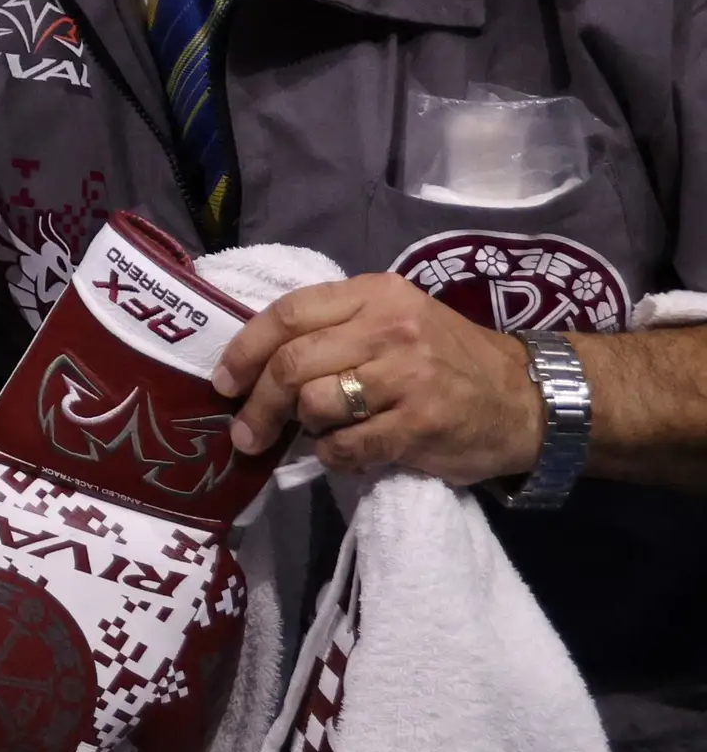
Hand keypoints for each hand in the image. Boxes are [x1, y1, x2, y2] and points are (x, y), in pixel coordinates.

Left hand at [213, 272, 547, 481]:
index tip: (223, 382)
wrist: (528, 398)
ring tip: (314, 436)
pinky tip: (345, 454)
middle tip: (244, 433)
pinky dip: (334, 456)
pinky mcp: (421, 426)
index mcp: (375, 295)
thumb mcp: (396, 318)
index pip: (288, 314)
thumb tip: (259, 361)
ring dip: (303, 430)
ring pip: (315, 405)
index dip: (244, 350)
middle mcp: (389, 330)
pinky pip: (348, 446)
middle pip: (292, 364)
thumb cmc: (448, 357)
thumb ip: (336, 327)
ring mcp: (406, 378)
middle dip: (258, 403)